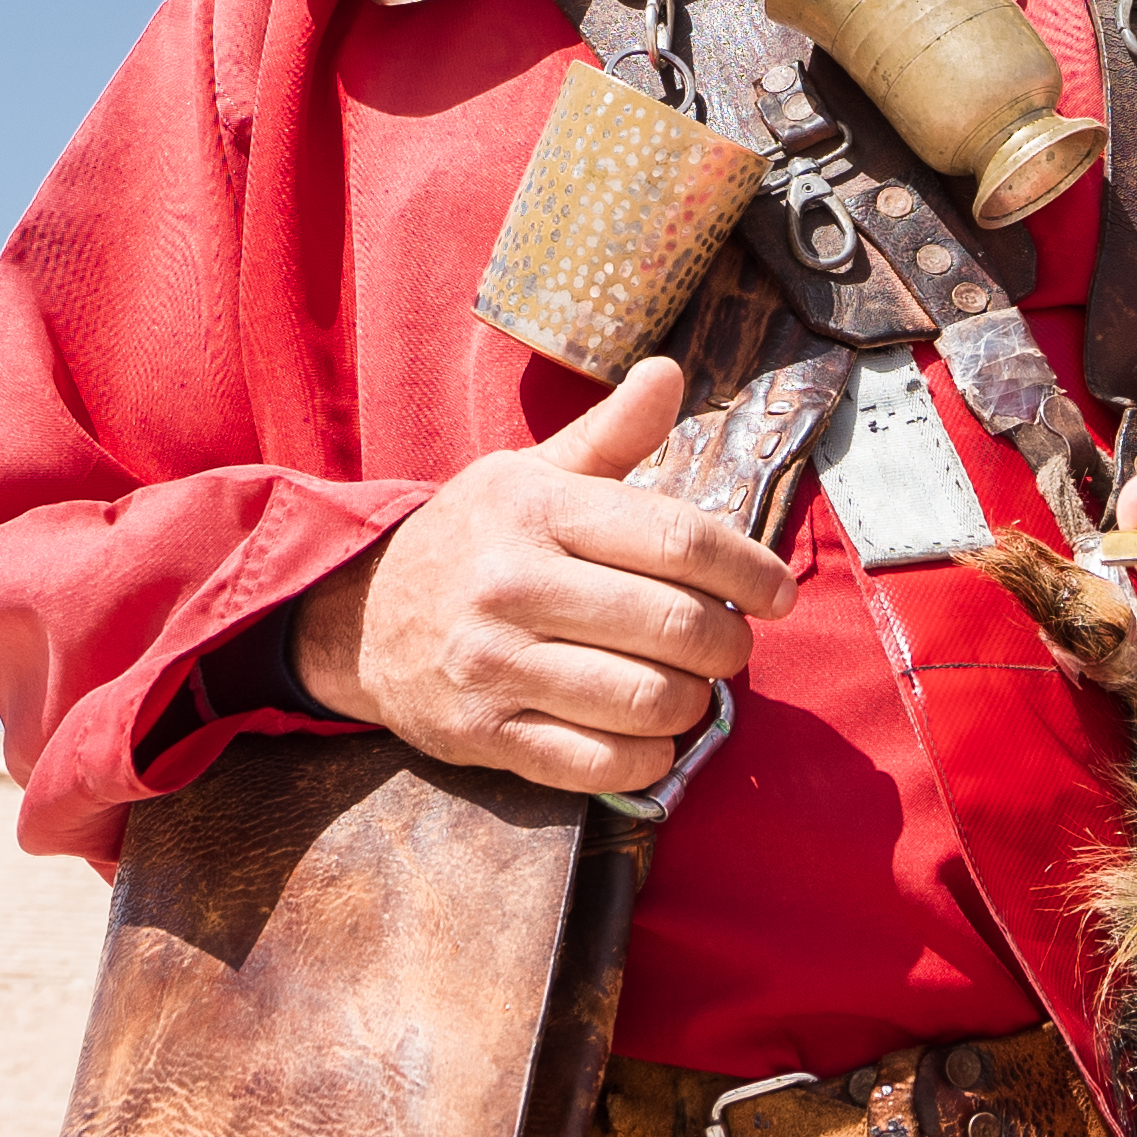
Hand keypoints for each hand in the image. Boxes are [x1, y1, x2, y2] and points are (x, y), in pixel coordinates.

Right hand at [294, 358, 791, 799]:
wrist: (358, 618)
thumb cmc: (471, 540)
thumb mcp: (531, 473)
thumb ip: (610, 433)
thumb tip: (669, 373)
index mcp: (537, 509)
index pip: (678, 541)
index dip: (749, 571)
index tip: (778, 593)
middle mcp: (513, 584)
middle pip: (674, 625)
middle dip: (728, 644)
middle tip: (731, 646)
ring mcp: (495, 665)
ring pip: (646, 700)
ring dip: (692, 703)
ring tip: (690, 687)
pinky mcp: (484, 734)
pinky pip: (599, 763)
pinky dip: (648, 758)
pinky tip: (651, 735)